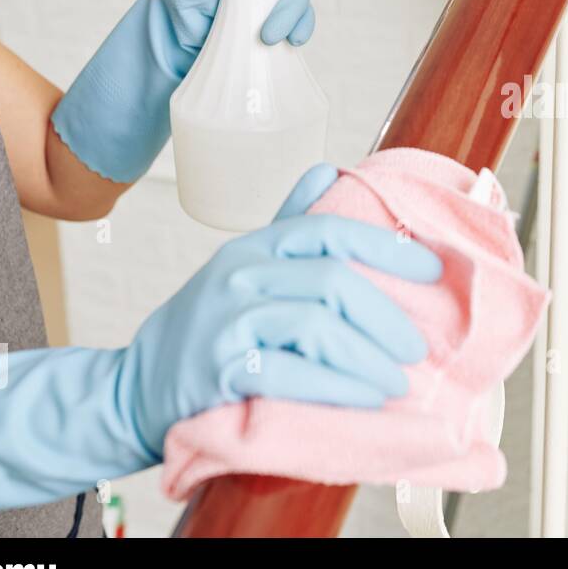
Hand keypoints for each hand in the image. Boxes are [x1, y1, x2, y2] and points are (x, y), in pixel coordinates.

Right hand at [119, 164, 439, 458]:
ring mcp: (227, 321)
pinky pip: (289, 374)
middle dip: (385, 316)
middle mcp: (240, 275)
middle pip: (332, 281)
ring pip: (316, 327)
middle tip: (417, 348)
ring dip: (368, 358)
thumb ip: (289, 222)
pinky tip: (365, 399)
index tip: (431, 268)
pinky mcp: (219, 370)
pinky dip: (335, 386)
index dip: (386, 247)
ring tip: (397, 382)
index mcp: (256, 247)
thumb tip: (330, 170)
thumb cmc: (207, 328)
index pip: (330, 230)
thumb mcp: (245, 265)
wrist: (136, 387)